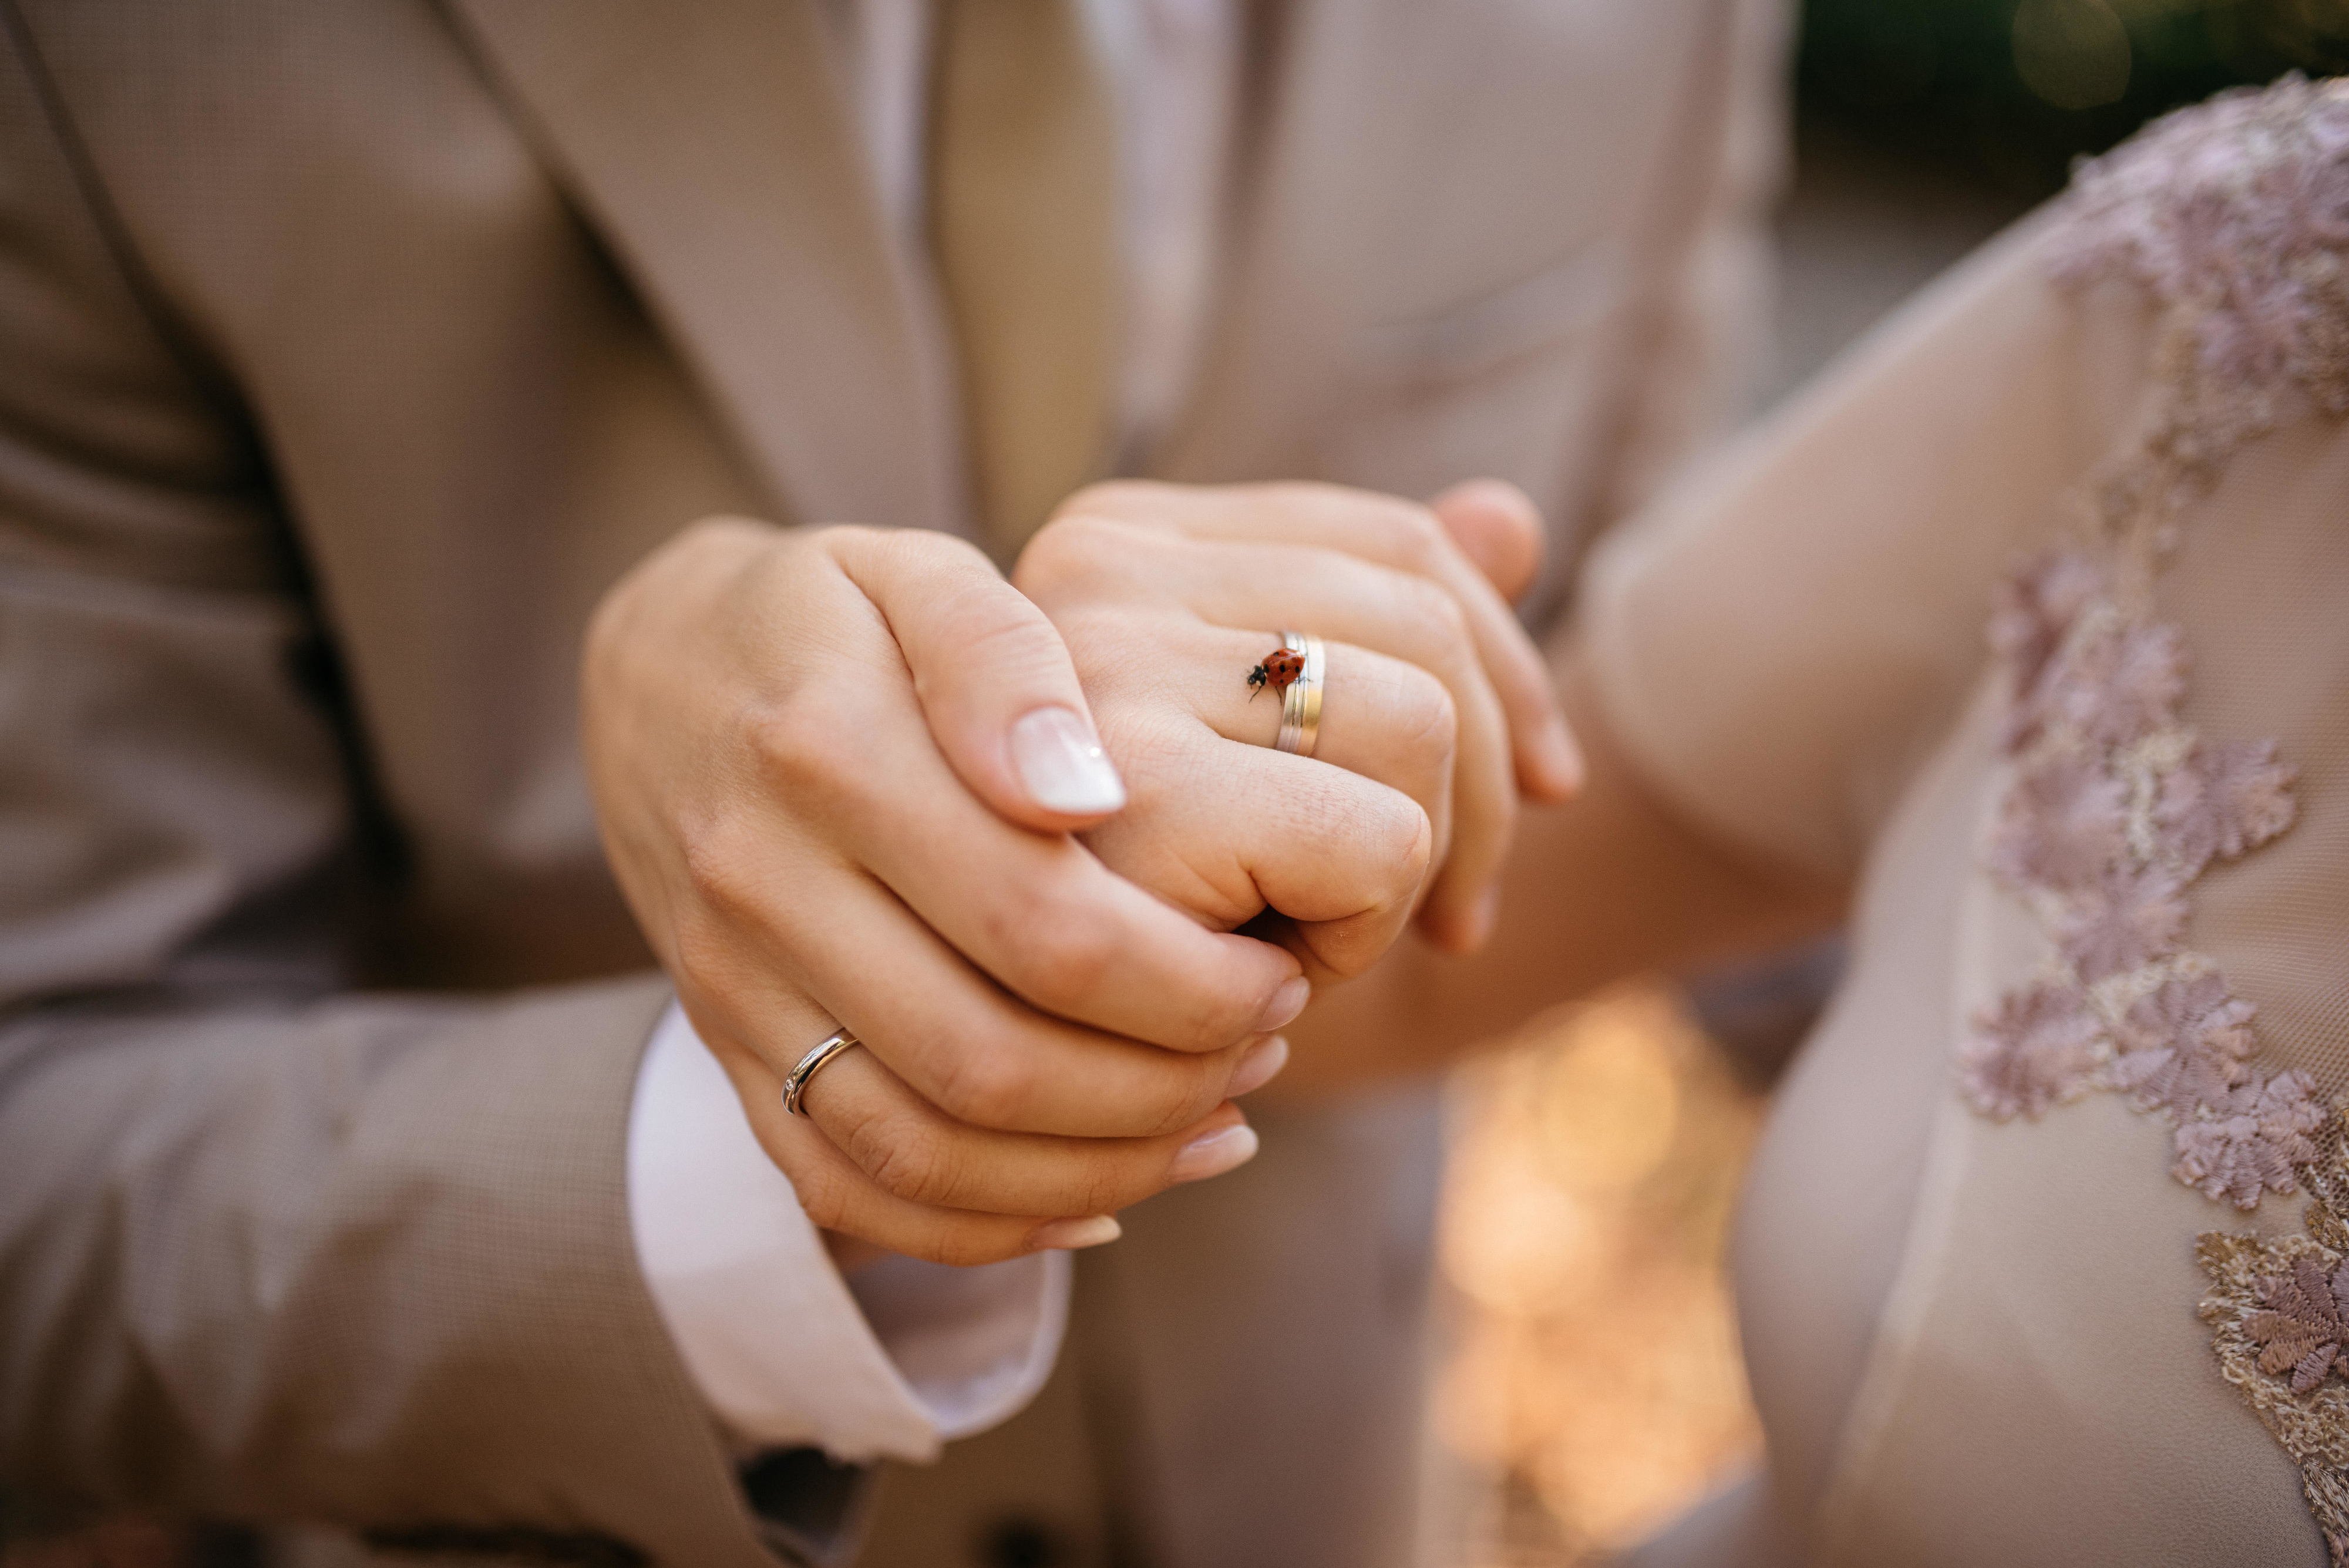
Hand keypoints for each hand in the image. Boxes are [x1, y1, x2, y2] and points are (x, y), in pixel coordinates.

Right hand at [583, 520, 1305, 1263]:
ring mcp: (738, 989)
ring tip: (1218, 1119)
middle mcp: (768, 891)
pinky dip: (984, 1223)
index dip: (1188, 976)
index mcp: (829, 757)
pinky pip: (849, 1188)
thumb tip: (1082, 793)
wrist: (652, 674)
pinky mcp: (727, 1053)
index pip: (1040, 923)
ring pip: (927, 1151)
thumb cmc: (830, 616)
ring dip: (1096, 1165)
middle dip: (1165, 1080)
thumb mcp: (918, 574)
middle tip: (1269, 1039)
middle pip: (992, 1060)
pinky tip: (1103, 1195)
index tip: (1282, 962)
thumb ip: (1005, 665)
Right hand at [1013, 480, 1580, 968]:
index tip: (1548, 787)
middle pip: (1426, 618)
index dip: (1508, 667)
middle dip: (1485, 788)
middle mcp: (1094, 570)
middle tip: (1446, 916)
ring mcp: (1100, 669)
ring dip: (1412, 871)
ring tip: (1313, 936)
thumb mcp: (1286, 758)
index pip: (1392, 544)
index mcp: (1121, 542)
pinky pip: (1379, 843)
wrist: (1028, 1058)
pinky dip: (1365, 935)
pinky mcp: (1131, 791)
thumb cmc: (1158, 910)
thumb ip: (1382, 632)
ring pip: (1421, 723)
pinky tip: (1274, 980)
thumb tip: (1514, 518)